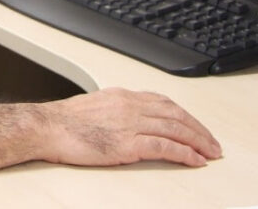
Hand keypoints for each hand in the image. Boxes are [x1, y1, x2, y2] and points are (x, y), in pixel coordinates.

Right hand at [40, 87, 222, 166]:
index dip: (184, 114)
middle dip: (198, 128)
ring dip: (198, 141)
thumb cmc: (61, 121)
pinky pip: (165, 147)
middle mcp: (129, 106)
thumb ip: (113, 110)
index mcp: (121, 96)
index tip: (194, 125)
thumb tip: (125, 121)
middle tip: (212, 142)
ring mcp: (129, 124)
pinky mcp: (127, 144)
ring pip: (175, 129)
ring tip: (210, 152)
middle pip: (175, 114)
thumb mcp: (92, 106)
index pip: (163, 102)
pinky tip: (194, 160)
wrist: (46, 127)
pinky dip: (185, 154)